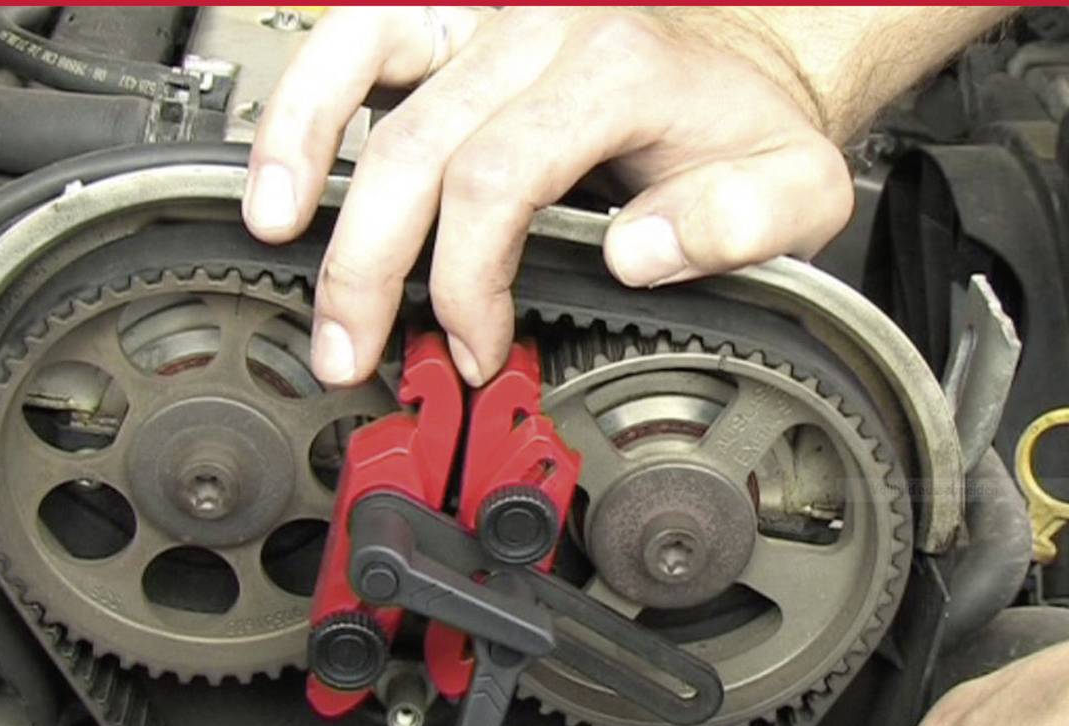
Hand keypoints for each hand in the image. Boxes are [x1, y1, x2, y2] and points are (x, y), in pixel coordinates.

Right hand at [243, 7, 850, 386]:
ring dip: (303, 161)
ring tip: (272, 240)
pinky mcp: (453, 15)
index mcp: (617, 70)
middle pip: (416, 146)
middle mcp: (541, 28)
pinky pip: (354, 35)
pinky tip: (279, 163)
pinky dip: (305, 100)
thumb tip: (638, 253)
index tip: (476, 348)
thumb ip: (741, 223)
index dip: (468, 283)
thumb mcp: (796, 186)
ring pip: (361, 67)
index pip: (499, 182)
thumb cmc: (746, 121)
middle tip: (351, 349)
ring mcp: (488, 13)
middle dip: (370, 265)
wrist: (737, 45)